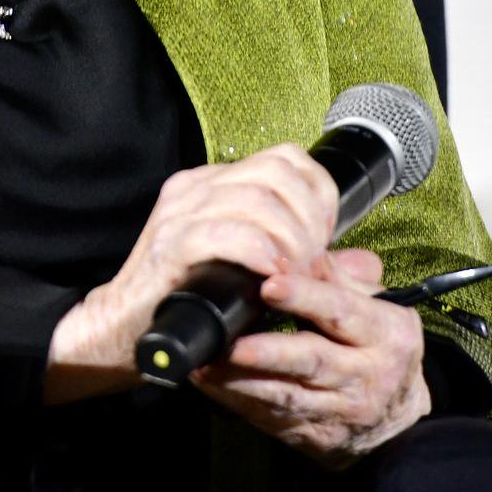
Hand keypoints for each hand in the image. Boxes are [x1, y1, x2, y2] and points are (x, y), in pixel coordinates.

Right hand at [46, 144, 340, 402]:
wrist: (122, 332)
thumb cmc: (191, 303)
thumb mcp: (259, 276)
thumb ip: (310, 267)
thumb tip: (368, 267)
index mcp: (217, 184)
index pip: (286, 159)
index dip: (318, 195)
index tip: (324, 238)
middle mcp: (198, 187)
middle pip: (277, 173)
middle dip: (309, 219)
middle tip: (311, 262)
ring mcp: (181, 212)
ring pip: (256, 199)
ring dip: (289, 239)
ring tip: (293, 274)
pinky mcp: (169, 245)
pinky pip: (225, 232)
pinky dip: (258, 252)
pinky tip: (270, 276)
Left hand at [191, 246, 431, 466]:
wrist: (397, 420)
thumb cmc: (378, 347)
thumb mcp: (377, 307)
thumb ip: (339, 277)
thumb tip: (303, 247)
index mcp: (386, 334)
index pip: (341, 312)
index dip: (305, 297)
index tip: (269, 284)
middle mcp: (366, 376)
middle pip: (312, 361)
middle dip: (268, 353)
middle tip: (231, 343)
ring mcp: (340, 411)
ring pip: (286, 396)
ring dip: (241, 382)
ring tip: (206, 364)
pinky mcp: (315, 435)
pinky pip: (272, 418)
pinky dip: (238, 401)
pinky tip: (211, 385)